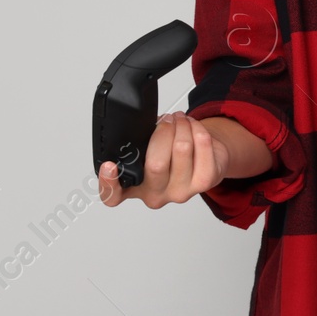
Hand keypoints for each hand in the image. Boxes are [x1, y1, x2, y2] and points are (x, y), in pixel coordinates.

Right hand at [97, 110, 231, 208]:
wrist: (208, 162)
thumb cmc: (173, 155)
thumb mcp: (148, 151)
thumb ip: (141, 145)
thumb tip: (144, 125)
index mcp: (134, 187)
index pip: (113, 196)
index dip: (108, 183)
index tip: (109, 165)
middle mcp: (155, 194)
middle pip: (155, 164)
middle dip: (162, 131)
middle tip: (166, 120)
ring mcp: (180, 192)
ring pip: (181, 149)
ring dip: (181, 125)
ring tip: (179, 119)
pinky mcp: (204, 182)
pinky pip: (202, 147)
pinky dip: (198, 129)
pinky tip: (193, 126)